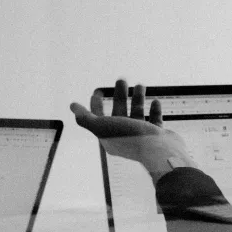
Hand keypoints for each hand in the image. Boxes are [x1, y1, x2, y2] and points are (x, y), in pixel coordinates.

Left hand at [70, 79, 197, 183]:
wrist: (159, 151)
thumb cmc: (130, 138)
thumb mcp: (102, 127)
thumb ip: (86, 118)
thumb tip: (72, 106)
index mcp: (110, 136)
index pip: (98, 118)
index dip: (96, 104)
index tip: (98, 90)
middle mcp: (125, 137)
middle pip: (119, 112)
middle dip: (119, 96)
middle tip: (122, 80)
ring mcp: (142, 137)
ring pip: (137, 114)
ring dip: (138, 99)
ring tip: (140, 85)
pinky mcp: (157, 136)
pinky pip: (155, 121)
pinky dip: (154, 110)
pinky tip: (155, 101)